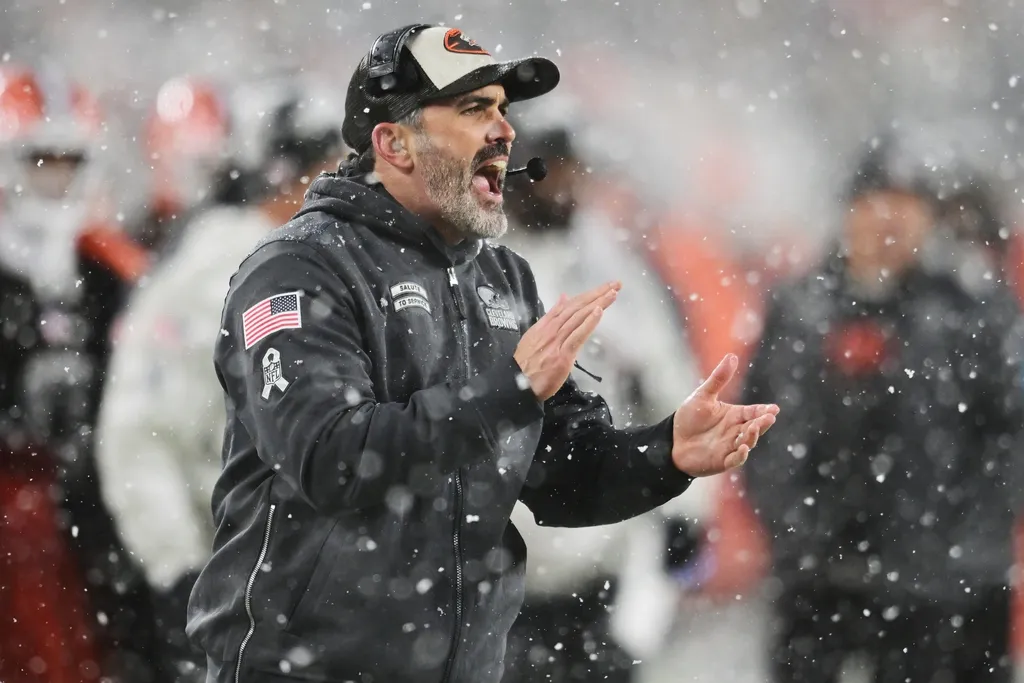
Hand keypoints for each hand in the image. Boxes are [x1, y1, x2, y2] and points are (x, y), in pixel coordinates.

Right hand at [514, 281, 620, 400]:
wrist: (515, 383)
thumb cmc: (526, 363)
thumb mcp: (536, 334)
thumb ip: (551, 316)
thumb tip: (564, 297)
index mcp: (546, 324)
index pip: (571, 304)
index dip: (588, 294)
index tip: (604, 287)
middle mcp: (552, 329)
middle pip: (577, 307)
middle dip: (597, 294)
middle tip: (615, 284)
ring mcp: (557, 341)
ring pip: (579, 317)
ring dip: (597, 303)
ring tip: (612, 293)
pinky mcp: (563, 355)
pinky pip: (577, 335)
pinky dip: (589, 322)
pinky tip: (599, 311)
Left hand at [671, 353, 779, 476]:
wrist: (672, 441)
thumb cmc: (689, 418)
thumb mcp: (703, 396)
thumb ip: (718, 379)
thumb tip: (732, 356)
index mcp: (734, 415)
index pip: (753, 412)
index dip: (764, 411)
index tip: (774, 409)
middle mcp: (735, 431)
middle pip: (754, 427)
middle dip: (762, 423)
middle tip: (769, 417)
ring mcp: (730, 446)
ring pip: (747, 442)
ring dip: (752, 436)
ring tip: (753, 429)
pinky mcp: (721, 460)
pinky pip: (735, 459)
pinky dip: (740, 455)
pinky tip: (742, 447)